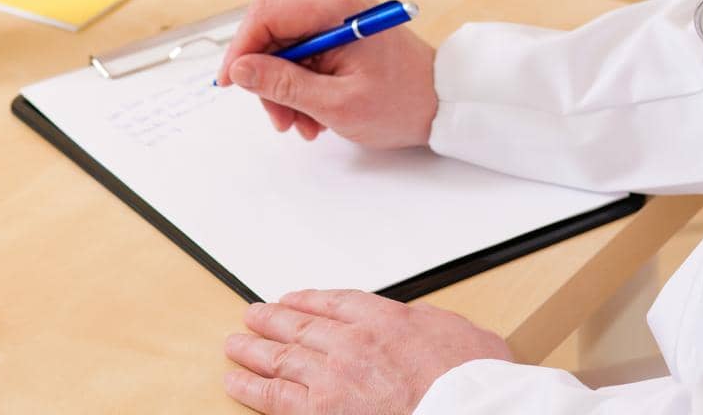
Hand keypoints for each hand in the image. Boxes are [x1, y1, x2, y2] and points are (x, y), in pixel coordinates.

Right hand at [219, 0, 438, 147]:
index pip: (267, 14)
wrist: (443, 103)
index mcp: (337, 7)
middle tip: (281, 120)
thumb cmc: (401, 102)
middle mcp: (335, 1)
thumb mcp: (337, 103)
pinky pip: (304, 53)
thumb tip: (240, 69)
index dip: (241, 48)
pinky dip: (301, 85)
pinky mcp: (341, 30)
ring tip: (304, 124)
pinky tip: (315, 113)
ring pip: (285, 47)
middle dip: (267, 79)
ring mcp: (339, 14)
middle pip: (273, 33)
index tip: (230, 83)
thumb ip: (284, 84)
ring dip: (285, 89)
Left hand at [225, 289, 513, 413]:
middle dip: (272, 319)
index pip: (333, 301)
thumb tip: (417, 324)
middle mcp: (350, 342)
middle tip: (251, 313)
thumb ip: (424, 323)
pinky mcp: (321, 413)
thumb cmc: (467, 379)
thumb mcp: (453, 329)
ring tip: (235, 343)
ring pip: (281, 357)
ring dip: (254, 349)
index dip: (307, 299)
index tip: (291, 299)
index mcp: (381, 317)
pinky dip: (251, 389)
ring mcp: (332, 378)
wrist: (464, 410)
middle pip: (300, 324)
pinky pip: (275, 399)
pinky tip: (235, 383)